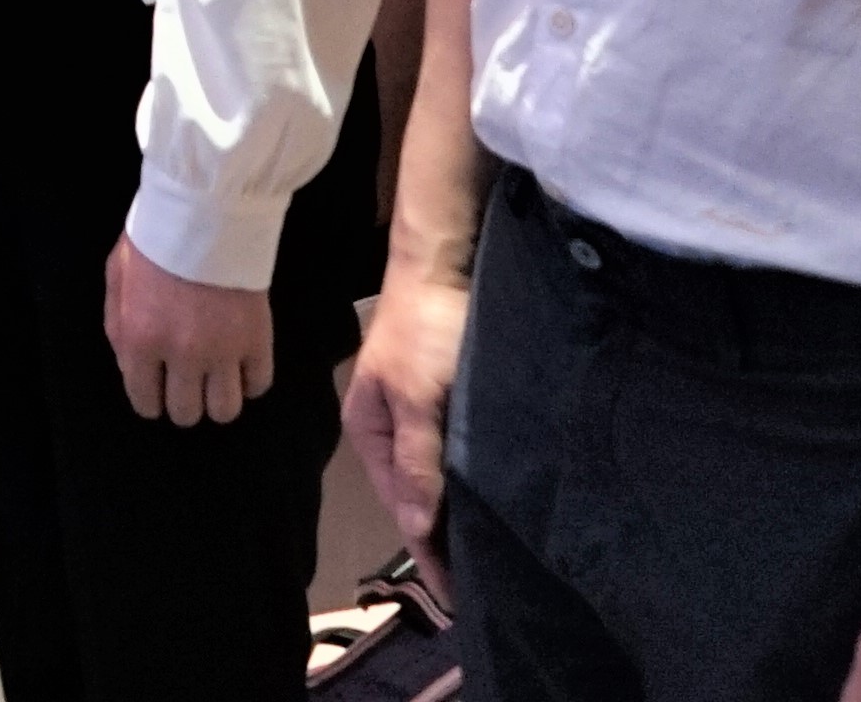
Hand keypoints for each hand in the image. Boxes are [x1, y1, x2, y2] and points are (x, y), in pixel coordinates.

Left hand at [105, 238, 277, 427]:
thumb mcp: (116, 278)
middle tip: (187, 381)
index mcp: (140, 341)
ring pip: (225, 410)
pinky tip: (241, 365)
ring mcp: (224, 352)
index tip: (158, 391)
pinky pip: (259, 384)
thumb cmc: (153, 240)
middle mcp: (181, 356)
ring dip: (218, 399)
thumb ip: (118, 328)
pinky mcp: (258, 340)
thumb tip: (131, 368)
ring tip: (216, 378)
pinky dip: (250, 381)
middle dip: (184, 401)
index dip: (151, 401)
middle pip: (186, 413)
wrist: (205, 211)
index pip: (145, 402)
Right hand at [342, 269, 467, 566]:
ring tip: (490, 554)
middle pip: (416, 498)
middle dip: (443, 541)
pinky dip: (469, 482)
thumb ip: (420, 462)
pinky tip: (491, 498)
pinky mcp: (445, 399)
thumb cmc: (429, 329)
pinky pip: (455, 455)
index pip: (402, 509)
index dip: (430, 554)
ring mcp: (417, 413)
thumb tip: (417, 529)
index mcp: (370, 432)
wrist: (446, 261)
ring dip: (457, 513)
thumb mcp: (421, 397)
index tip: (458, 598)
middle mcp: (389, 429)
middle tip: (482, 587)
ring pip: (437, 478)